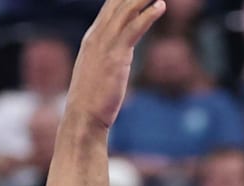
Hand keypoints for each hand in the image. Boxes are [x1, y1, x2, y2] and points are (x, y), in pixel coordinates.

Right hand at [64, 0, 165, 132]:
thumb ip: (107, 58)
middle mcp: (97, 36)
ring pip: (125, 11)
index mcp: (93, 38)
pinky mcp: (116, 56)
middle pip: (117, 3)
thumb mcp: (99, 71)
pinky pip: (133, 29)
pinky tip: (160, 5)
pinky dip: (147, 15)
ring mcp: (105, 44)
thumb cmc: (92, 98)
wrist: (82, 116)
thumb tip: (118, 57)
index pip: (109, 8)